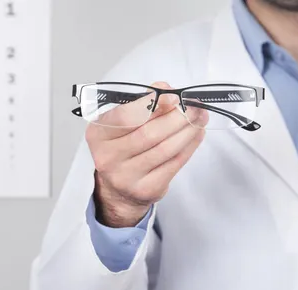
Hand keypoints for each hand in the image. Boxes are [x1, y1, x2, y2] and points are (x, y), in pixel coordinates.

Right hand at [86, 82, 207, 227]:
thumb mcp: (123, 122)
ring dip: (187, 130)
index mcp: (98, 134)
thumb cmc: (123, 147)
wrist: (120, 188)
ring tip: (199, 117)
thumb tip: (166, 91)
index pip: (124, 117)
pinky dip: (190, 146)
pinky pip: (174, 164)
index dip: (150, 105)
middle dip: (177, 117)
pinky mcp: (146, 189)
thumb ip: (142, 104)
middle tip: (194, 106)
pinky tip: (196, 134)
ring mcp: (126, 176)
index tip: (172, 96)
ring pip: (165, 149)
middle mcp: (108, 157)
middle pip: (148, 134)